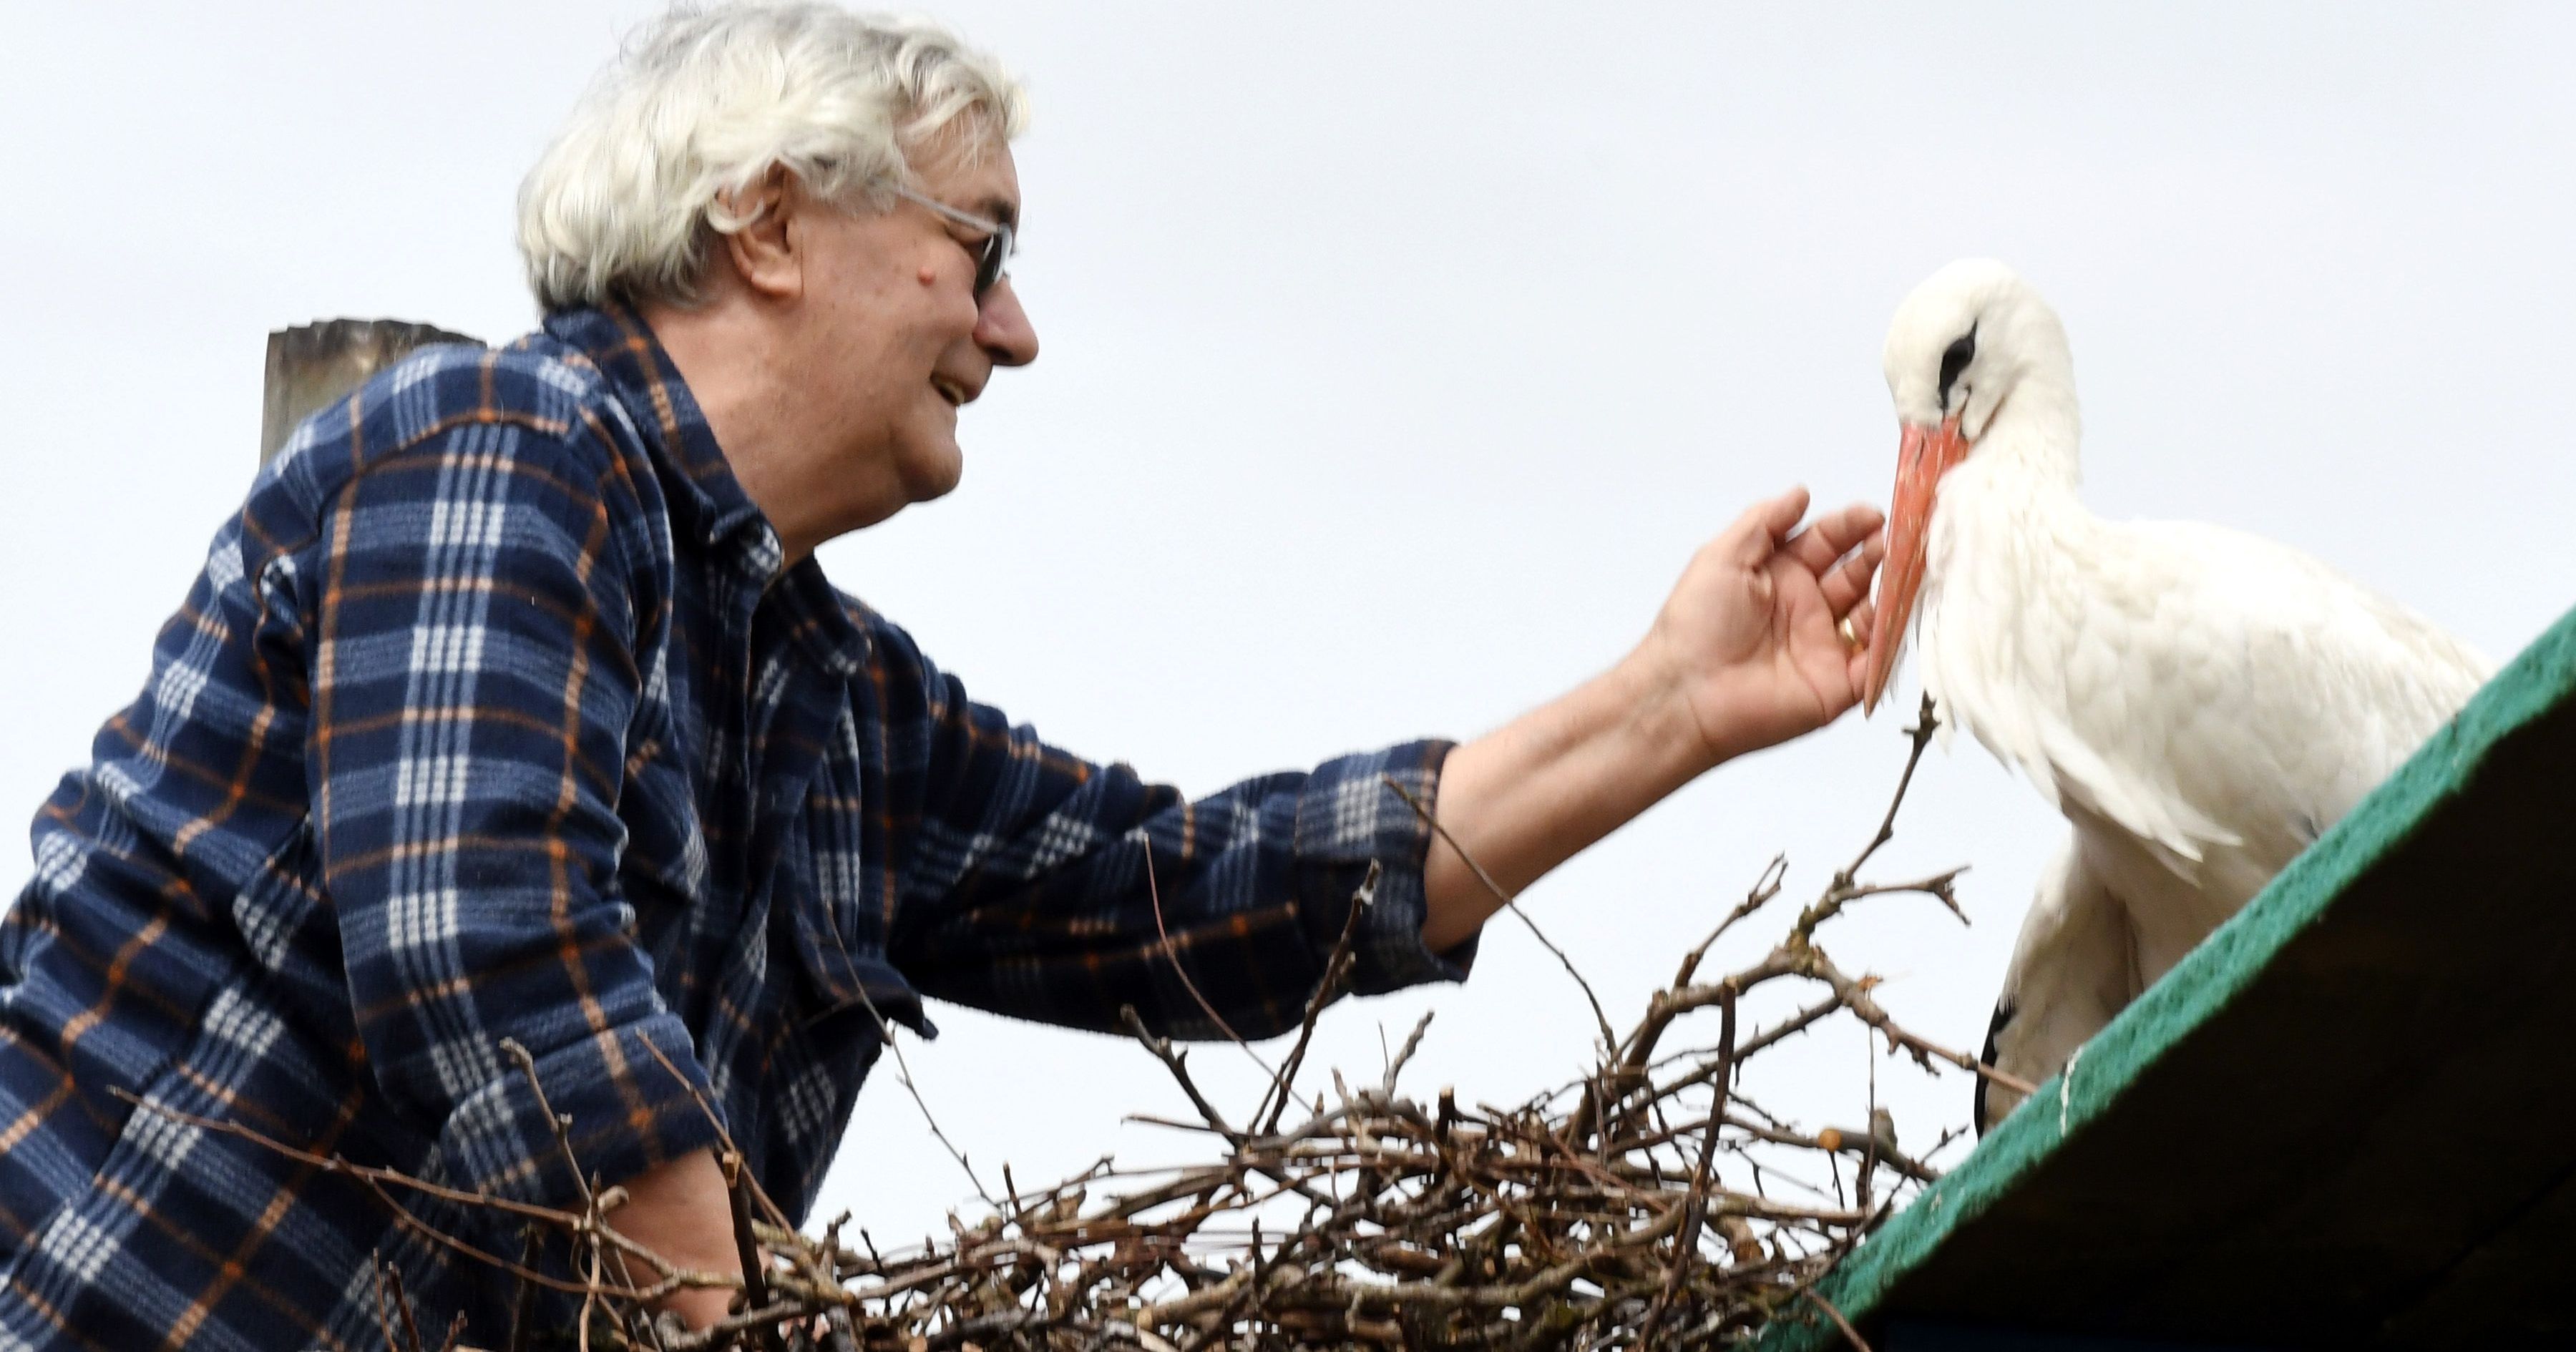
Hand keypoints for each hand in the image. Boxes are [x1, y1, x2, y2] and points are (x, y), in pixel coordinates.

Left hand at [1633, 487, 1884, 767]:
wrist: (1685, 693)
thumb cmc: (1695, 624)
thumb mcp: (1723, 556)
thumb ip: (1765, 521)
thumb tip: (1800, 492)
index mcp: (1781, 578)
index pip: (1827, 542)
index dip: (1851, 527)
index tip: (1874, 514)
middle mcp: (1806, 610)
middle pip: (1857, 575)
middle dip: (1879, 554)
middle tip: (1896, 539)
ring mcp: (1824, 647)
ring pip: (1873, 614)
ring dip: (1892, 591)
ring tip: (1904, 569)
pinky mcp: (1836, 686)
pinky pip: (1876, 662)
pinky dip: (1892, 641)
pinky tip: (1899, 614)